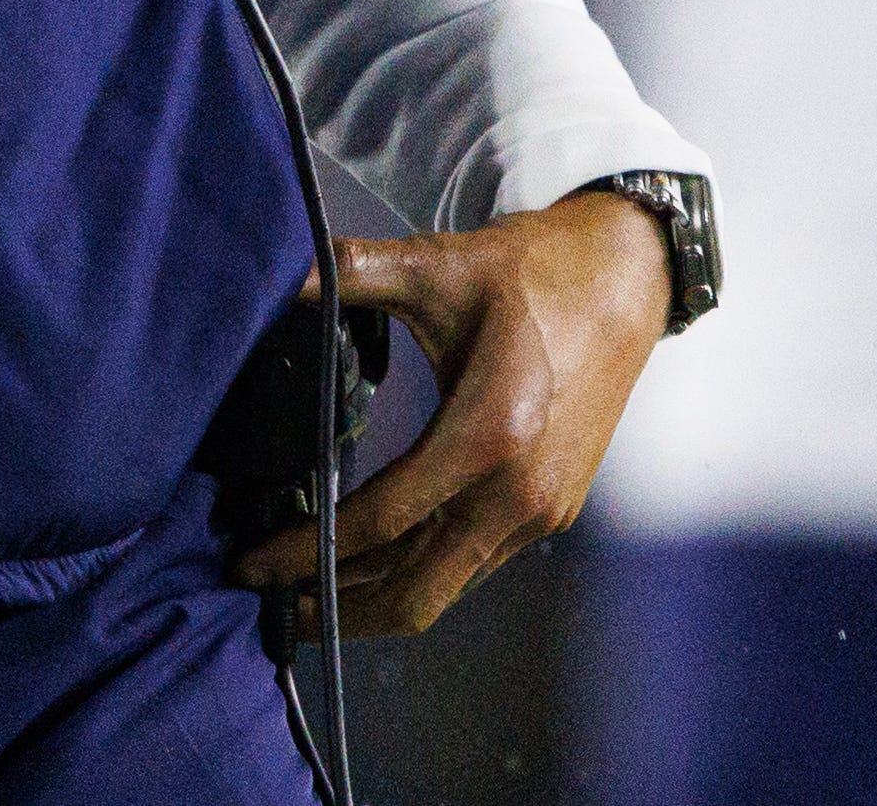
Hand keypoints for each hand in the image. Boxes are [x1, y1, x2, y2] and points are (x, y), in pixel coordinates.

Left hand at [234, 189, 667, 635]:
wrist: (625, 280)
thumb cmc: (532, 272)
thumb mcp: (436, 265)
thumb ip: (352, 271)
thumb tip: (282, 269)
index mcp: (488, 435)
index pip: (379, 522)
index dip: (305, 550)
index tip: (250, 564)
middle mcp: (517, 491)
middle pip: (414, 592)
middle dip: (338, 612)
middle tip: (272, 608)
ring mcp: (540, 509)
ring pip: (444, 588)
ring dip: (374, 601)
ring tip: (310, 593)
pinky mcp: (551, 510)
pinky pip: (471, 564)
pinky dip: (416, 574)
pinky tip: (375, 561)